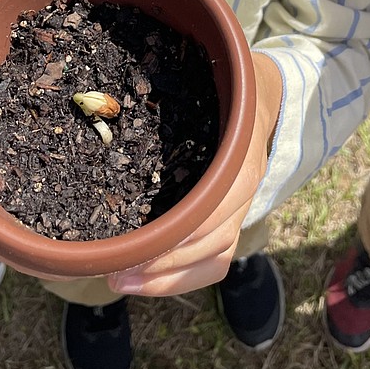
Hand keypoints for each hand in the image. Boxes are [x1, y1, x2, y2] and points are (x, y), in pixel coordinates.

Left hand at [107, 52, 281, 297]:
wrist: (262, 96)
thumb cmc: (219, 92)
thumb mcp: (198, 87)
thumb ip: (166, 98)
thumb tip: (107, 104)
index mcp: (238, 159)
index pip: (210, 211)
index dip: (173, 235)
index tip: (132, 246)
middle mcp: (244, 189)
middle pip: (210, 243)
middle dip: (165, 265)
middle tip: (116, 272)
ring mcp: (242, 207)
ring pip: (215, 258)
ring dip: (170, 278)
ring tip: (124, 281)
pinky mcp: (234, 219)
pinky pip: (216, 260)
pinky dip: (183, 277)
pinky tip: (146, 279)